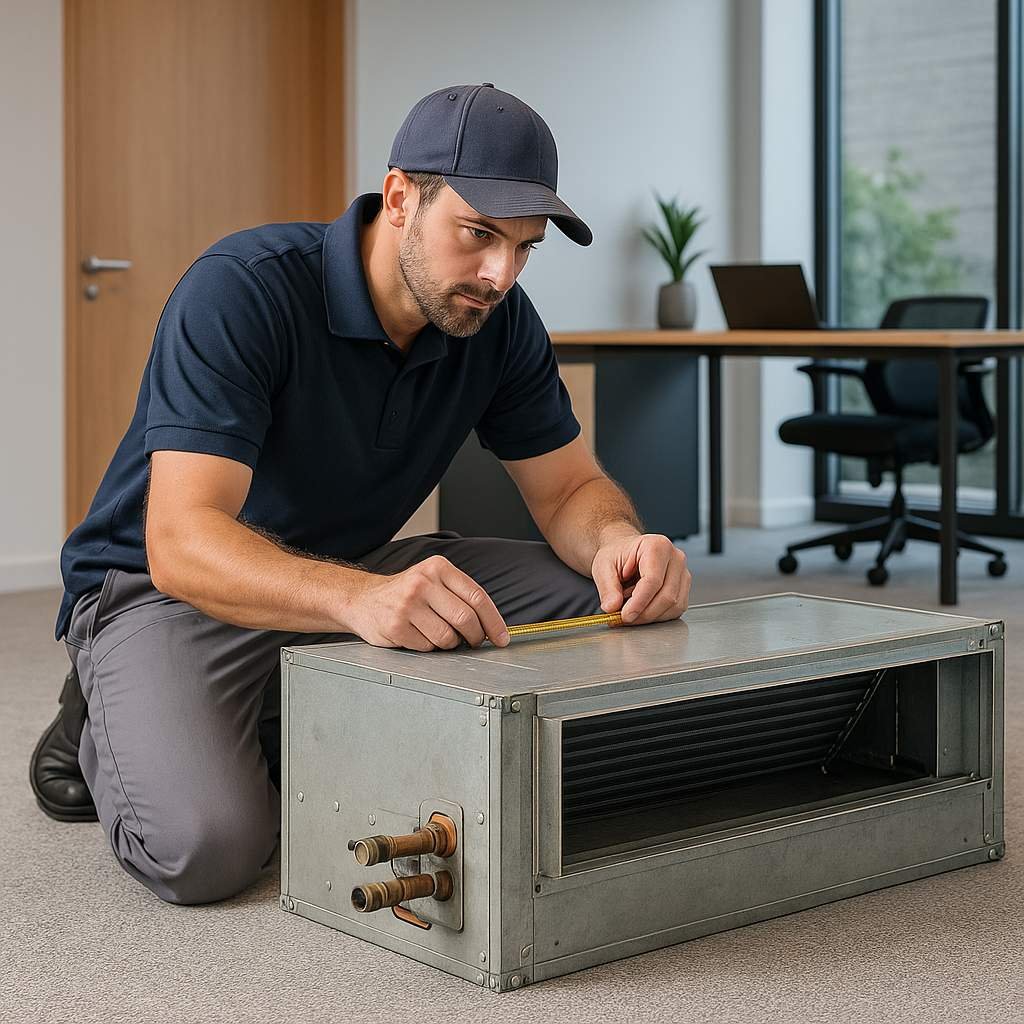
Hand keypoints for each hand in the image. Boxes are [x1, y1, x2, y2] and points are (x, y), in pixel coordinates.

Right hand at [341, 556, 508, 650]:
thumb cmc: (406, 593)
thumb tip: (492, 626)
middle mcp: (422, 582)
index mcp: (438, 567)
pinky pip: (427, 647)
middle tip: (474, 642)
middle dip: (475, 637)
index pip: (477, 597)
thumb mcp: (433, 580)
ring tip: (438, 634)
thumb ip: (460, 596)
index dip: (494, 621)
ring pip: (448, 637)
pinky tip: (418, 635)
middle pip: (466, 619)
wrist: (363, 599)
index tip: (502, 638)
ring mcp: (407, 604)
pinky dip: (429, 647)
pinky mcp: (395, 626)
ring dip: (450, 643)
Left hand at [590, 533, 690, 624]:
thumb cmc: (618, 555)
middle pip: (667, 596)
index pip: (652, 580)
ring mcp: (683, 573)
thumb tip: (612, 607)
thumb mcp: (603, 567)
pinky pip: (676, 610)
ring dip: (650, 616)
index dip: (639, 603)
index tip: (625, 616)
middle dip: (644, 614)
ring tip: (631, 608)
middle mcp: (675, 558)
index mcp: (656, 546)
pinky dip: (658, 616)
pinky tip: (642, 609)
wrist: (626, 554)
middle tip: (624, 619)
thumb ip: (608, 588)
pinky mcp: (684, 588)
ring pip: (674, 606)